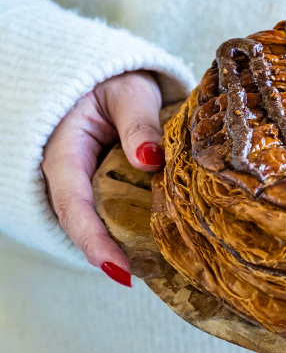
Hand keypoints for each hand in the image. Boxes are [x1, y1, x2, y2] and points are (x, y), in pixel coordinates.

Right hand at [42, 71, 164, 286]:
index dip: (93, 239)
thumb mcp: (129, 94)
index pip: (74, 203)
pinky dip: (126, 231)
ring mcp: (82, 182)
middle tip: (139, 276)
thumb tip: (149, 159)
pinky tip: (154, 246)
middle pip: (80, 222)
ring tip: (152, 270)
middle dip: (105, 252)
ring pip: (94, 221)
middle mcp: (68, 173)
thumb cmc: (114, 81)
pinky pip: (109, 212)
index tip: (117, 267)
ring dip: (118, 246)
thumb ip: (139, 124)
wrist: (109, 75)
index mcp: (65, 150)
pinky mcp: (100, 185)